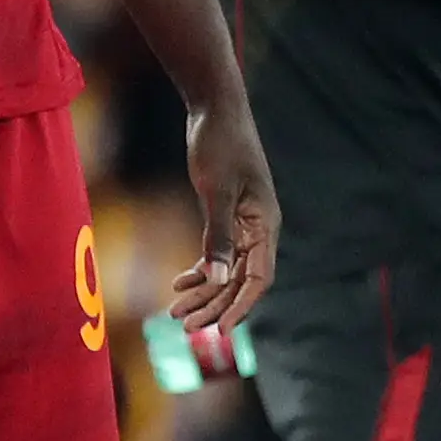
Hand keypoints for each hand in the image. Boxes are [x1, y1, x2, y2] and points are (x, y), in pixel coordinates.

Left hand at [169, 96, 277, 332]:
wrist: (215, 109)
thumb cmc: (221, 144)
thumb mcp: (217, 191)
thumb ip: (218, 236)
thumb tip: (216, 278)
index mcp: (265, 225)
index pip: (259, 278)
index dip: (241, 306)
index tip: (221, 331)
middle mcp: (258, 229)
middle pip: (239, 281)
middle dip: (214, 305)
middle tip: (185, 326)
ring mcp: (243, 224)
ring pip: (226, 270)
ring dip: (203, 293)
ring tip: (175, 312)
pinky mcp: (226, 216)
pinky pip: (217, 254)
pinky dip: (200, 270)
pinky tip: (180, 284)